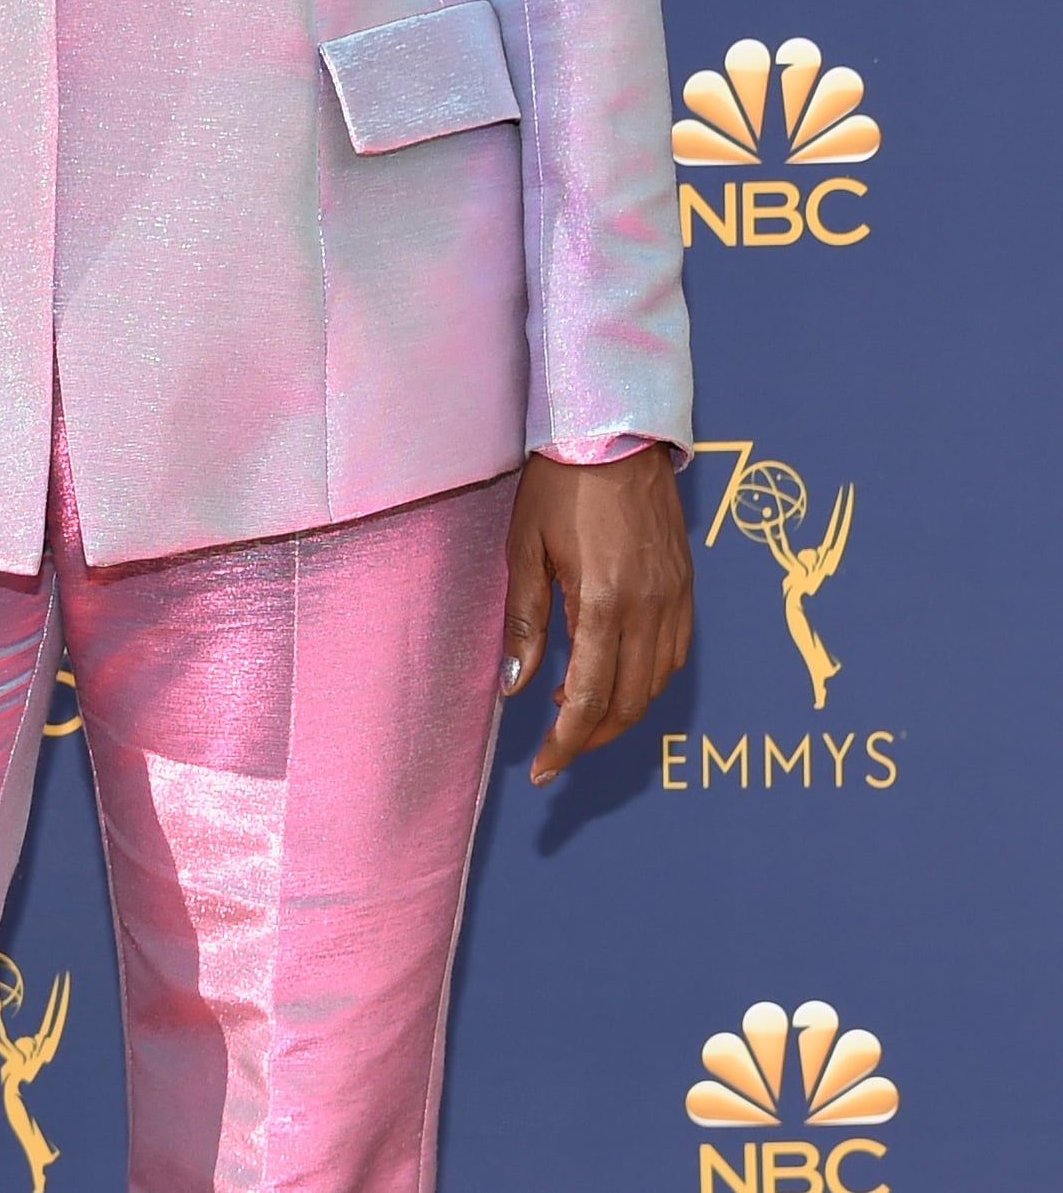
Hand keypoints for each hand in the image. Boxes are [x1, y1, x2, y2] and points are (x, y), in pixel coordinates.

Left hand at [500, 446, 691, 784]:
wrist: (616, 431)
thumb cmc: (560, 483)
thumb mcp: (525, 548)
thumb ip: (524, 621)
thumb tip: (515, 688)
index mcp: (602, 603)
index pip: (586, 700)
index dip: (564, 744)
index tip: (543, 769)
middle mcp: (647, 609)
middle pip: (627, 703)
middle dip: (590, 736)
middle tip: (556, 746)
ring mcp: (673, 597)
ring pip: (656, 684)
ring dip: (619, 709)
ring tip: (576, 707)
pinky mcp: (686, 584)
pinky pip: (674, 653)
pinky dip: (647, 678)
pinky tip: (616, 671)